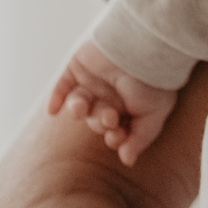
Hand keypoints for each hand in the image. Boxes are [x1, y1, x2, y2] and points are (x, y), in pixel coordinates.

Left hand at [48, 41, 181, 164]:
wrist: (143, 47)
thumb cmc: (154, 81)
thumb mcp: (155, 115)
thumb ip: (140, 139)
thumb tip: (127, 161)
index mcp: (129, 106)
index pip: (116, 130)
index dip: (115, 137)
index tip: (119, 135)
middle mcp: (110, 95)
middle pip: (96, 119)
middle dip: (100, 122)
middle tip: (109, 116)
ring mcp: (93, 82)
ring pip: (79, 105)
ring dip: (79, 111)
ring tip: (83, 107)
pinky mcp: (78, 67)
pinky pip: (62, 86)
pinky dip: (55, 98)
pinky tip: (52, 111)